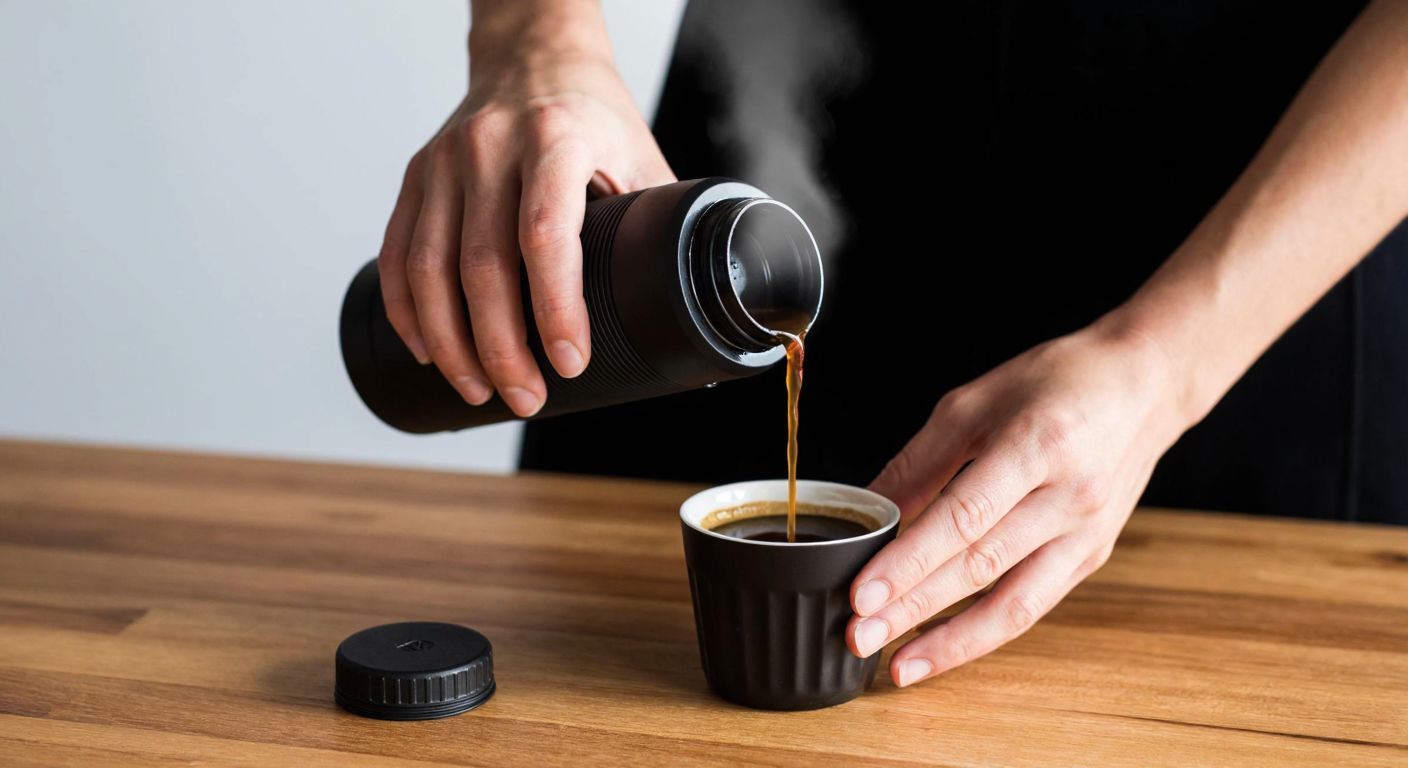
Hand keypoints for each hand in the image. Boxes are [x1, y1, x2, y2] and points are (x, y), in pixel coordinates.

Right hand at [379, 19, 673, 415]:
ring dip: (452, 344)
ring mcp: (444, 161)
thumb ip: (662, 230)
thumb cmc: (595, 118)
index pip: (545, 235)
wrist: (533, 56)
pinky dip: (409, 312)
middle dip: (502, 348)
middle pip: (482, 267)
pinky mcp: (415, 176)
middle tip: (527, 398)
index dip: (555, 309)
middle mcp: (490, 147)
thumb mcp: (642, 159)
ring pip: (429, 269)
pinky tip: (429, 351)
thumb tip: (703, 316)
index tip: (570, 363)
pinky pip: (397, 254)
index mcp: (556, 139)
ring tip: (480, 390)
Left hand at [846, 320, 1189, 685]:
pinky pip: (1032, 604)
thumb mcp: (975, 402)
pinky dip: (983, 631)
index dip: (910, 561)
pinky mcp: (1092, 556)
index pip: (964, 517)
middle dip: (914, 607)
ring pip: (1012, 603)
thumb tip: (866, 510)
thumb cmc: (1055, 381)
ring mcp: (1086, 533)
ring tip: (897, 664)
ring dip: (951, 640)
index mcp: (1036, 445)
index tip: (863, 593)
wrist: (1145, 384)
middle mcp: (1069, 496)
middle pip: (981, 566)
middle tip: (859, 636)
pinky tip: (941, 646)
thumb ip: (919, 461)